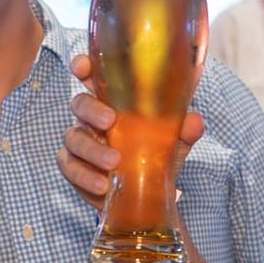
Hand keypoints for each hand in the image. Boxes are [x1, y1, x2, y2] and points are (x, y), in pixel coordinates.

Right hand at [59, 53, 204, 205]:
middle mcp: (92, 119)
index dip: (83, 67)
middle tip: (110, 122)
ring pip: (73, 138)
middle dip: (91, 110)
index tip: (82, 67)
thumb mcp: (173, 143)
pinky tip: (102, 184)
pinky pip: (70, 168)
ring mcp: (80, 144)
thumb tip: (193, 122)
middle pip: (79, 104)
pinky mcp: (74, 169)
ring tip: (114, 163)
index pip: (92, 78)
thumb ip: (183, 131)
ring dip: (92, 150)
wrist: (147, 195)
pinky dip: (84, 176)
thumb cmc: (155, 157)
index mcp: (112, 102)